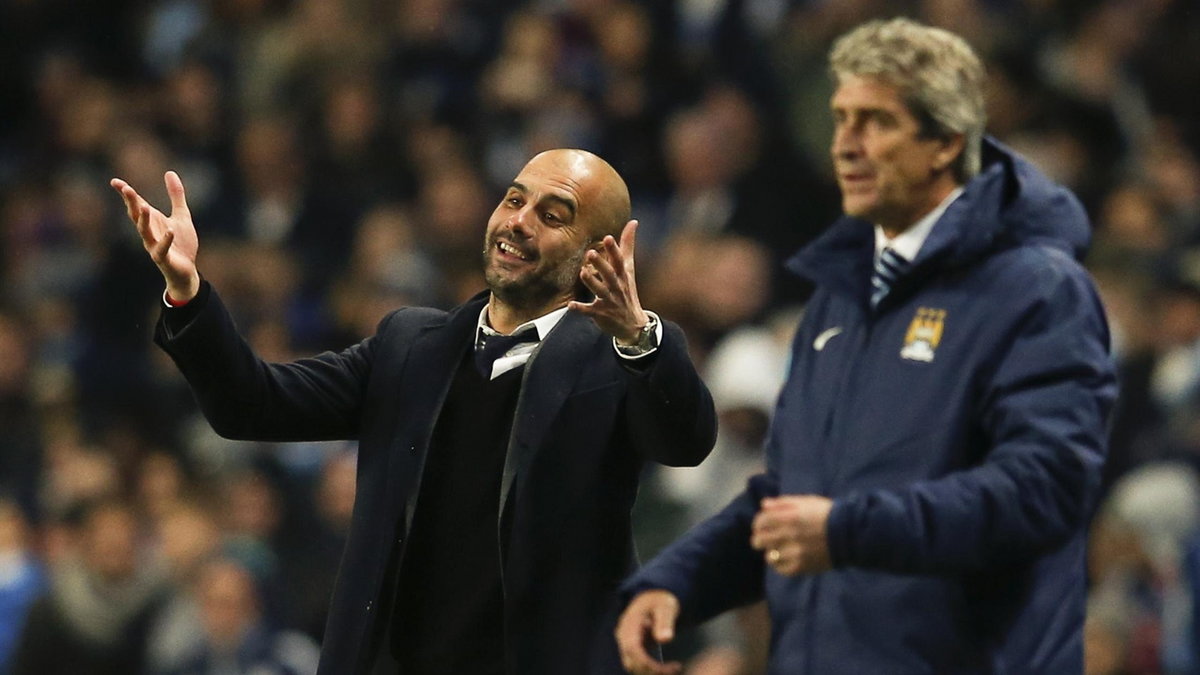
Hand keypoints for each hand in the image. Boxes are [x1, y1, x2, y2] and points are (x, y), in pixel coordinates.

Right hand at [110, 171, 199, 301]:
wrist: (186, 271)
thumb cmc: (181, 244)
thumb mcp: (181, 215)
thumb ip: (176, 195)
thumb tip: (169, 172)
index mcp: (152, 221)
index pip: (136, 205)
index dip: (126, 193)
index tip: (115, 181)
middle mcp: (149, 232)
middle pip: (136, 215)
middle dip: (131, 202)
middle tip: (126, 188)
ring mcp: (154, 246)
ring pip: (145, 232)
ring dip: (143, 219)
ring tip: (143, 206)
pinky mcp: (164, 259)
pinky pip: (162, 249)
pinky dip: (165, 240)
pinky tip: (170, 231)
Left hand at [568, 220, 647, 342]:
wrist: (633, 324)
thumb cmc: (627, 290)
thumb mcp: (629, 268)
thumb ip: (628, 245)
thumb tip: (633, 221)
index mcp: (622, 275)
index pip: (619, 261)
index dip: (614, 250)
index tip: (608, 238)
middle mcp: (617, 287)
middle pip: (609, 275)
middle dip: (601, 265)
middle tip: (590, 253)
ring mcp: (609, 301)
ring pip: (600, 291)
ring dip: (592, 282)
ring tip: (582, 272)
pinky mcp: (601, 313)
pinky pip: (590, 310)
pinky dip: (581, 308)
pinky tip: (570, 305)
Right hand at [614, 590, 682, 674]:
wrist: (652, 597)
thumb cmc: (659, 600)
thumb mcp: (665, 607)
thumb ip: (665, 622)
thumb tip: (664, 639)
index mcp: (629, 624)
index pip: (632, 649)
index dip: (646, 662)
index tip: (666, 668)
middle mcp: (623, 636)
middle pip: (630, 662)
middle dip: (651, 670)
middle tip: (675, 668)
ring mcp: (626, 643)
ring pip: (633, 667)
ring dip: (651, 672)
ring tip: (673, 668)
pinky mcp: (632, 649)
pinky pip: (638, 664)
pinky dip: (651, 669)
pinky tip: (668, 667)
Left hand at [750, 495, 833, 575]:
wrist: (849, 533)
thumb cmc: (826, 513)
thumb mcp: (805, 501)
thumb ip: (783, 503)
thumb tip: (764, 505)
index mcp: (788, 517)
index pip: (760, 522)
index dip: (758, 524)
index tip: (762, 526)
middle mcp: (788, 535)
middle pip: (758, 541)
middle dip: (760, 539)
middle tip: (766, 539)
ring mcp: (794, 552)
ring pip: (769, 556)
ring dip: (772, 552)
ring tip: (780, 550)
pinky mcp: (802, 566)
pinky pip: (781, 569)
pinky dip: (781, 565)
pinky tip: (787, 559)